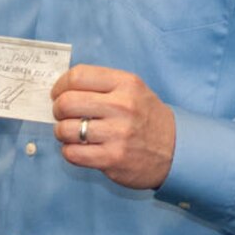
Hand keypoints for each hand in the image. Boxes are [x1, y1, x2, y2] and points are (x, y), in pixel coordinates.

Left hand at [52, 64, 175, 189]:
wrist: (176, 149)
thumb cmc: (147, 117)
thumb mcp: (133, 90)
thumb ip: (102, 85)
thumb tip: (63, 88)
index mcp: (125, 84)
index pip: (77, 76)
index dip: (60, 85)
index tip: (58, 93)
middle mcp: (122, 106)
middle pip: (67, 102)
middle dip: (57, 109)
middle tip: (62, 115)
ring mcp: (117, 134)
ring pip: (65, 129)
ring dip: (62, 132)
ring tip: (71, 133)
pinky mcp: (113, 158)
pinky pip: (72, 153)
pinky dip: (69, 151)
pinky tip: (80, 149)